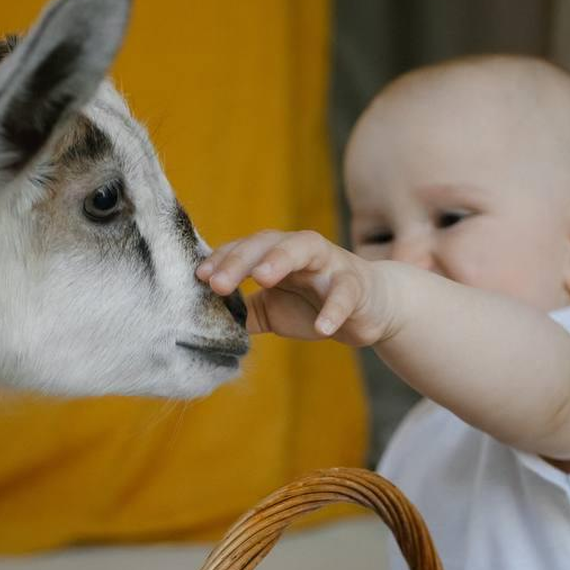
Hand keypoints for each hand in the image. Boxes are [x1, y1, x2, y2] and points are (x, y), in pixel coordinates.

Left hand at [195, 229, 395, 345]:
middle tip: (217, 282)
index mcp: (276, 254)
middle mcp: (300, 250)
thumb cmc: (315, 304)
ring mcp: (330, 263)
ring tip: (262, 278)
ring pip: (305, 248)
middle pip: (267, 242)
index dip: (221, 260)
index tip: (199, 278)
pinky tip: (321, 328)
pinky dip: (333, 310)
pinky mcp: (356, 284)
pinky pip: (344, 293)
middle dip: (240, 259)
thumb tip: (206, 326)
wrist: (370, 309)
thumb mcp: (272, 311)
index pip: (244, 249)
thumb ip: (243, 314)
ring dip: (281, 259)